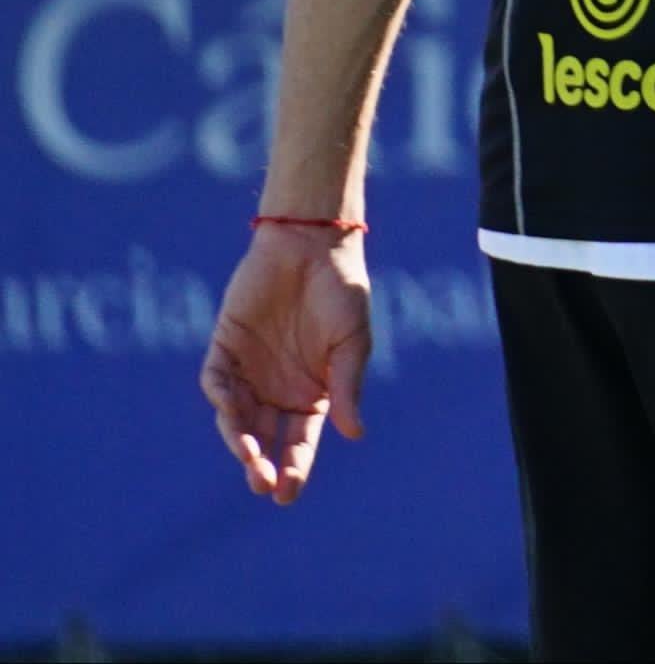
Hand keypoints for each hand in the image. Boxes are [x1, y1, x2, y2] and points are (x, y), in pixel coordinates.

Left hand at [202, 225, 371, 503]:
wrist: (312, 244)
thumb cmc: (342, 291)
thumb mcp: (352, 343)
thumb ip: (347, 387)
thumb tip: (354, 434)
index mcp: (312, 393)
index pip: (300, 441)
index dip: (295, 467)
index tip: (288, 493)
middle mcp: (277, 389)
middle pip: (265, 438)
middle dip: (263, 465)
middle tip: (265, 486)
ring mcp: (250, 371)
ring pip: (237, 419)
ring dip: (240, 441)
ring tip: (250, 459)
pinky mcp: (225, 348)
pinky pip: (217, 382)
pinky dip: (222, 399)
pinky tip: (232, 411)